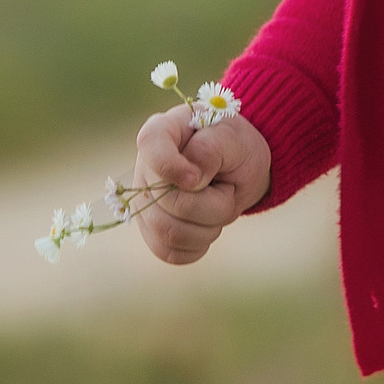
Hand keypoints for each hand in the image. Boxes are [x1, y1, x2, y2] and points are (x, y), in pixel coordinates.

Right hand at [131, 105, 271, 264]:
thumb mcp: (234, 137)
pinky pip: (169, 252)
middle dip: (212, 204)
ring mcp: (144, 202)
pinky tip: (208, 226)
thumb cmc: (234, 147)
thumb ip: (211, 148)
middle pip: (166, 202)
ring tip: (220, 207)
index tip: (198, 179)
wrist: (239, 171)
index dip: (172, 167)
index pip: (150, 146)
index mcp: (161, 131)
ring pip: (168, 233)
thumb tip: (192, 177)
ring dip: (208, 228)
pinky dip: (198, 246)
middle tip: (227, 189)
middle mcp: (144, 168)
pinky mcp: (151, 231)